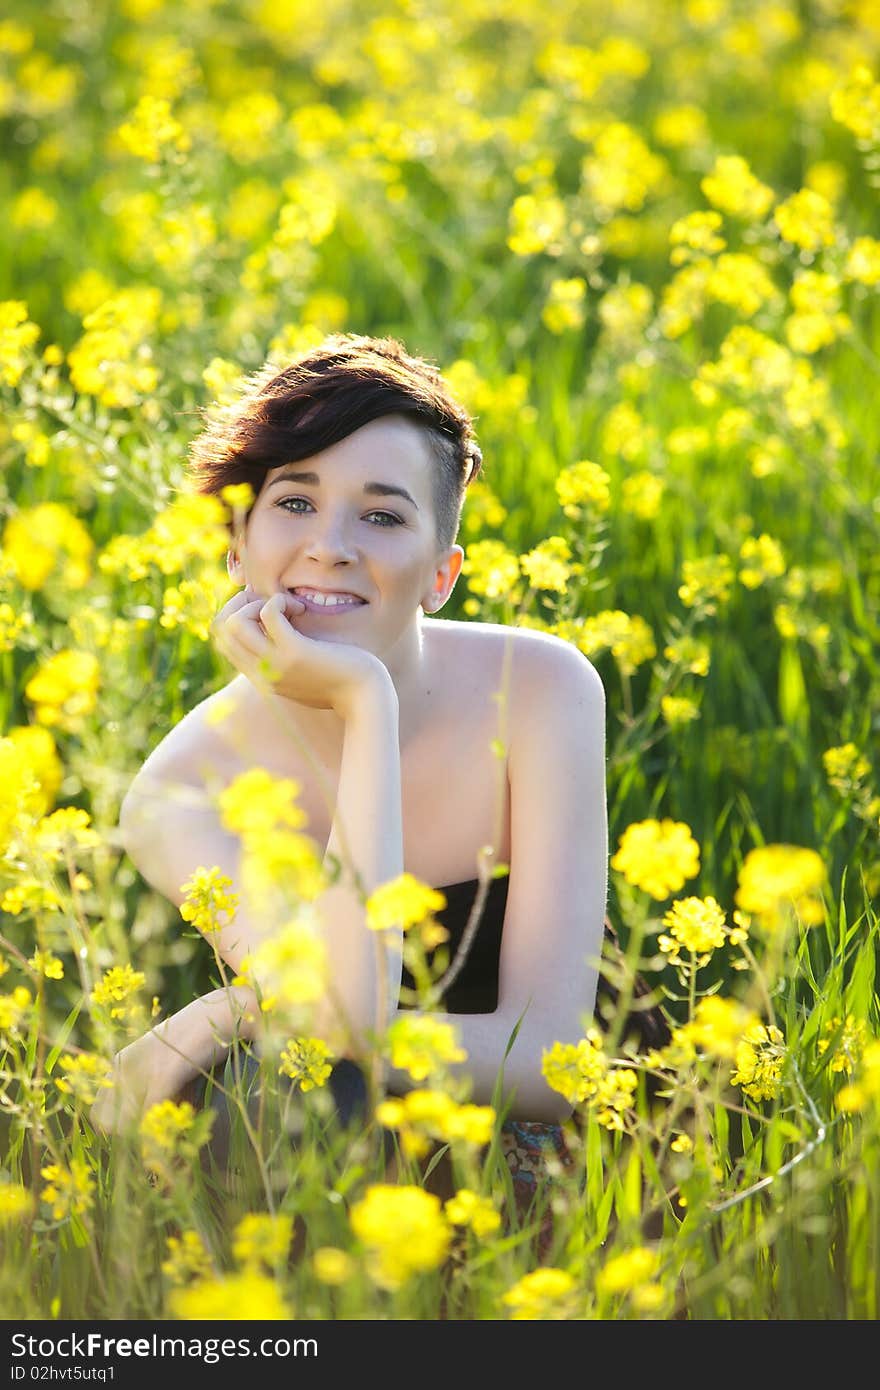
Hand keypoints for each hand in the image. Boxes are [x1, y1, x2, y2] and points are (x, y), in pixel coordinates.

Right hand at [210, 585, 390, 714]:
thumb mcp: (306, 673)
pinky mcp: (295, 654)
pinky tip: (300, 609)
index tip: (264, 610)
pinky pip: (269, 614)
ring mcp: (275, 664)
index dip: (236, 615)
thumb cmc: (342, 681)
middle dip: (241, 604)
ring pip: (234, 624)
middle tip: (274, 604)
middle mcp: (260, 672)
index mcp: (260, 676)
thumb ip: (286, 659)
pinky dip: (278, 601)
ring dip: (256, 604)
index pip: (222, 640)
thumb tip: (278, 630)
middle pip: (220, 629)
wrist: (366, 699)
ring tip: (286, 607)